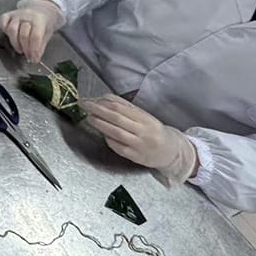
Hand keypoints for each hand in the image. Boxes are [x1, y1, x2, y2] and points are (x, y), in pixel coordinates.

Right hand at [0, 0, 63, 62]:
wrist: (41, 9)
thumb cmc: (44, 24)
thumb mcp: (47, 34)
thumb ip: (40, 46)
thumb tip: (34, 58)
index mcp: (39, 20)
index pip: (35, 36)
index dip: (34, 50)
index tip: (34, 59)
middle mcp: (27, 15)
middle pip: (23, 34)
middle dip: (25, 48)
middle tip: (28, 55)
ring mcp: (16, 14)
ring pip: (12, 29)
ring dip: (15, 43)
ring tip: (20, 49)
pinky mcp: (8, 14)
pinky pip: (3, 22)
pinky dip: (5, 30)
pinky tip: (10, 37)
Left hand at [83, 95, 198, 182]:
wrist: (172, 152)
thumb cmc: (153, 130)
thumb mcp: (143, 115)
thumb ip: (124, 106)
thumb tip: (103, 98)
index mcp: (145, 118)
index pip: (120, 108)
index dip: (102, 103)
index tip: (89, 100)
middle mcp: (143, 130)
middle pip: (117, 119)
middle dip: (98, 111)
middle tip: (84, 106)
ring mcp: (140, 145)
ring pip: (118, 133)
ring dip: (101, 125)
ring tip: (89, 118)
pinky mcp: (137, 157)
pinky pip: (120, 148)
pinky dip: (110, 140)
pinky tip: (102, 135)